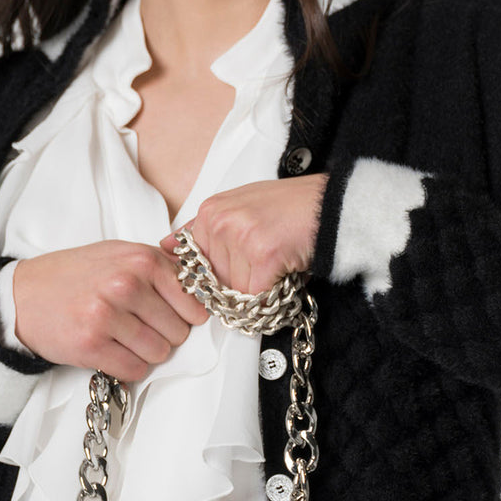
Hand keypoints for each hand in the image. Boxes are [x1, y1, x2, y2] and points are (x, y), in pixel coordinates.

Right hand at [12, 240, 210, 383]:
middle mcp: (126, 284)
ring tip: (123, 338)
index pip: (193, 301)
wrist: (22, 296)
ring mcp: (107, 315)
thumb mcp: (118, 254)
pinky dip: (128, 366)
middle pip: (179, 331)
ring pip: (159, 353)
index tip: (173, 316)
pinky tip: (112, 351)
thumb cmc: (73, 276)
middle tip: (139, 326)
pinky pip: (134, 369)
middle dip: (164, 334)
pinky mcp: (91, 345)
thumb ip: (158, 266)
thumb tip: (200, 288)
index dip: (186, 314)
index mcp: (140, 259)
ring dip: (145, 352)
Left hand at [159, 174, 328, 295]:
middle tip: (268, 261)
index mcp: (210, 211)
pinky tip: (287, 270)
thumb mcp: (241, 208)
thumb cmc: (293, 209)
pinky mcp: (262, 254)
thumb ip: (203, 229)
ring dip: (262, 287)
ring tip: (279, 262)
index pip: (197, 265)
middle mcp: (219, 221)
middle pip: (217, 281)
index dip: (222, 274)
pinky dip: (275, 293)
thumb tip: (166, 246)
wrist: (335, 205)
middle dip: (243, 281)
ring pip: (237, 291)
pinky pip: (257, 295)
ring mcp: (240, 236)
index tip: (242, 268)